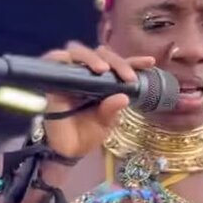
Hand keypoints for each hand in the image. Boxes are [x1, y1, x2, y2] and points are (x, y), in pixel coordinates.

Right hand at [41, 42, 154, 160]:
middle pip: (101, 54)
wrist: (67, 150)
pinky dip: (60, 58)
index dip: (134, 61)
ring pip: (78, 51)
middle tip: (126, 77)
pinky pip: (53, 61)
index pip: (119, 66)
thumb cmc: (87, 135)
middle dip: (116, 62)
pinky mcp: (52, 80)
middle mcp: (87, 74)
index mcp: (105, 82)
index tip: (150, 62)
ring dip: (91, 57)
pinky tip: (68, 61)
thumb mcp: (105, 125)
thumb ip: (112, 111)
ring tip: (102, 70)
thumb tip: (123, 97)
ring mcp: (69, 75)